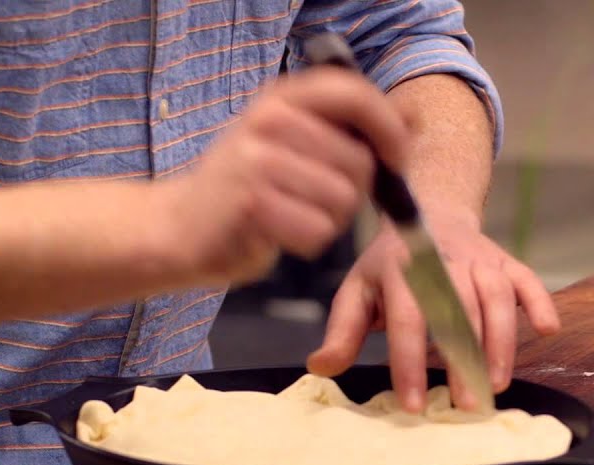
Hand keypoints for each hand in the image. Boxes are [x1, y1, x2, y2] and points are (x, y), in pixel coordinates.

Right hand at [167, 68, 409, 284]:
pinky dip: (306, 242)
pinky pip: (316, 231)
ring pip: (342, 200)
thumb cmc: (247, 187)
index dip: (388, 127)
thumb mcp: (295, 142)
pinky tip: (279, 234)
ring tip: (292, 215)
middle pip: (358, 162)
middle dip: (352, 193)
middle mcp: (270, 119)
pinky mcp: (252, 202)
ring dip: (329, 221)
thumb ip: (349, 129)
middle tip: (314, 200)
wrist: (179, 226)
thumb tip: (414, 118)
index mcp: (284, 98)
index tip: (398, 158)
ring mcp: (258, 159)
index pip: (355, 94)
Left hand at [307, 207, 560, 411]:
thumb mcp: (358, 291)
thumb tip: (321, 368)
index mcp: (401, 270)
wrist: (430, 212)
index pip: (407, 320)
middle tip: (467, 404)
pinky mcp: (506, 260)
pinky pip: (528, 279)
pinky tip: (548, 330)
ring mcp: (479, 259)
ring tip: (498, 384)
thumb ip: (343, 331)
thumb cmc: (391, 265)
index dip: (409, 363)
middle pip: (457, 312)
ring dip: (501, 342)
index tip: (414, 403)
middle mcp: (443, 262)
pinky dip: (540, 302)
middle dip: (463, 359)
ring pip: (495, 299)